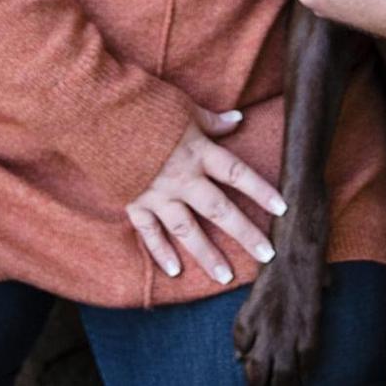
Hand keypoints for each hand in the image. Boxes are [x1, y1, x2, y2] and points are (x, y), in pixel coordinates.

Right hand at [126, 105, 285, 282]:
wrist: (101, 114)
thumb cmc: (146, 107)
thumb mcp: (184, 109)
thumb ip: (211, 121)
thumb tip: (238, 119)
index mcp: (198, 152)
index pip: (237, 174)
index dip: (261, 190)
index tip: (283, 209)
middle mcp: (183, 178)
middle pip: (220, 210)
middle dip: (245, 234)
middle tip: (267, 256)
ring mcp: (158, 194)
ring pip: (188, 231)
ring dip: (208, 254)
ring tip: (225, 277)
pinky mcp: (134, 202)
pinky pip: (150, 233)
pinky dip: (162, 252)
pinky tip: (176, 271)